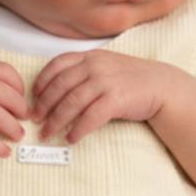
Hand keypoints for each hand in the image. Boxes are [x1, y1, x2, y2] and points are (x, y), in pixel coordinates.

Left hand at [30, 51, 175, 142]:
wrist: (161, 86)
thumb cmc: (131, 79)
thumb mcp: (105, 66)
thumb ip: (83, 71)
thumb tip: (56, 90)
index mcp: (89, 56)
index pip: (57, 65)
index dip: (42, 82)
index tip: (33, 98)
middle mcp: (95, 66)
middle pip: (60, 86)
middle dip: (44, 105)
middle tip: (35, 120)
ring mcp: (106, 82)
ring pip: (72, 102)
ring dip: (56, 120)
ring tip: (47, 134)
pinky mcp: (116, 99)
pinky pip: (91, 117)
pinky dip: (78, 129)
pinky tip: (71, 139)